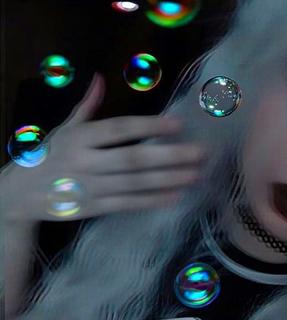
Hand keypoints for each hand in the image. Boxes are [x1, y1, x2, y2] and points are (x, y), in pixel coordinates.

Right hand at [0, 74, 205, 222]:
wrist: (21, 194)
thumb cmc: (49, 157)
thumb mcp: (64, 129)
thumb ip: (85, 106)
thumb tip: (99, 78)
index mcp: (80, 138)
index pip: (120, 129)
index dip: (149, 126)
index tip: (179, 124)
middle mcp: (86, 162)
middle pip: (134, 159)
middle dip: (170, 156)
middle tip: (200, 153)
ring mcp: (90, 188)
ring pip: (135, 184)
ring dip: (168, 179)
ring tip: (196, 174)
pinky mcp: (93, 209)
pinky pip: (128, 205)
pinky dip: (152, 201)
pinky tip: (176, 196)